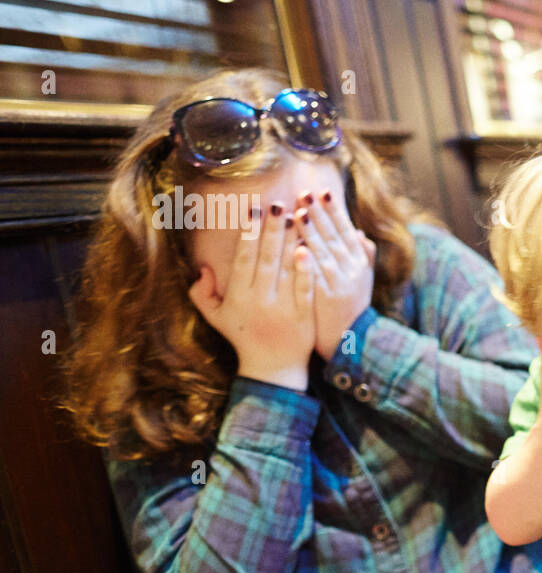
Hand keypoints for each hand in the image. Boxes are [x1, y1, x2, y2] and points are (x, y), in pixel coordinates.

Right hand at [189, 205, 315, 389]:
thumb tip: (203, 268)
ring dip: (291, 241)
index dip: (249, 234)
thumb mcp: (216, 316)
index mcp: (238, 297)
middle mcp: (259, 301)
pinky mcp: (303, 316)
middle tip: (278, 204)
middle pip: (266, 258)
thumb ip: (202, 293)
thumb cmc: (243, 337)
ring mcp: (282, 309)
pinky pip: (304, 289)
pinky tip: (308, 249)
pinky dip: (305, 270)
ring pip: (286, 269)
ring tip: (297, 215)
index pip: (243, 259)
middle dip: (272, 229)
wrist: (273, 368)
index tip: (254, 210)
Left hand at [295, 188, 376, 360]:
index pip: (346, 230)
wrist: (349, 339)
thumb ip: (363, 255)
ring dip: (311, 230)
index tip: (324, 192)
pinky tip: (296, 244)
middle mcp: (351, 269)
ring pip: (324, 250)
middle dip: (320, 213)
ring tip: (298, 211)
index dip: (335, 211)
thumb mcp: (363, 279)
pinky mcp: (325, 295)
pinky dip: (307, 257)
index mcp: (359, 262)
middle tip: (305, 192)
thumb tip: (360, 232)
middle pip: (334, 235)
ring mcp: (339, 282)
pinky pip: (314, 272)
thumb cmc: (351, 307)